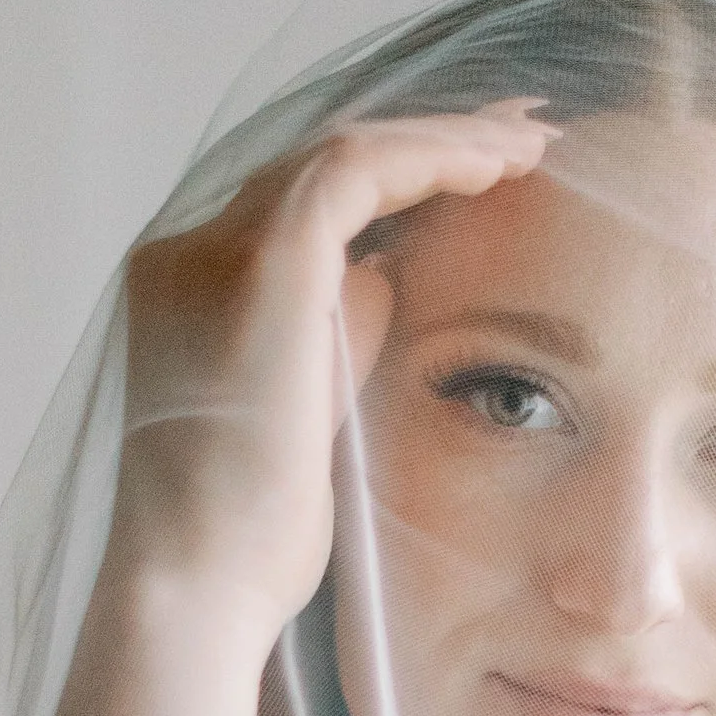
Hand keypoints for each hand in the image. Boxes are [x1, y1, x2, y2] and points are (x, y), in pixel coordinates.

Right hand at [109, 104, 555, 649]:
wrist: (200, 585)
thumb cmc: (251, 543)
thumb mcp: (302, 418)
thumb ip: (331, 337)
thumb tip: (382, 276)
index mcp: (187, 292)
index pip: (299, 208)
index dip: (390, 179)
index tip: (472, 175)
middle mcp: (188, 253)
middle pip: (321, 165)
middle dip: (427, 140)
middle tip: (518, 130)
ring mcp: (213, 249)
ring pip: (344, 154)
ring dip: (444, 140)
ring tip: (528, 142)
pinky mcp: (264, 261)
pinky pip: (360, 172)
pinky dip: (432, 159)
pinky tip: (497, 168)